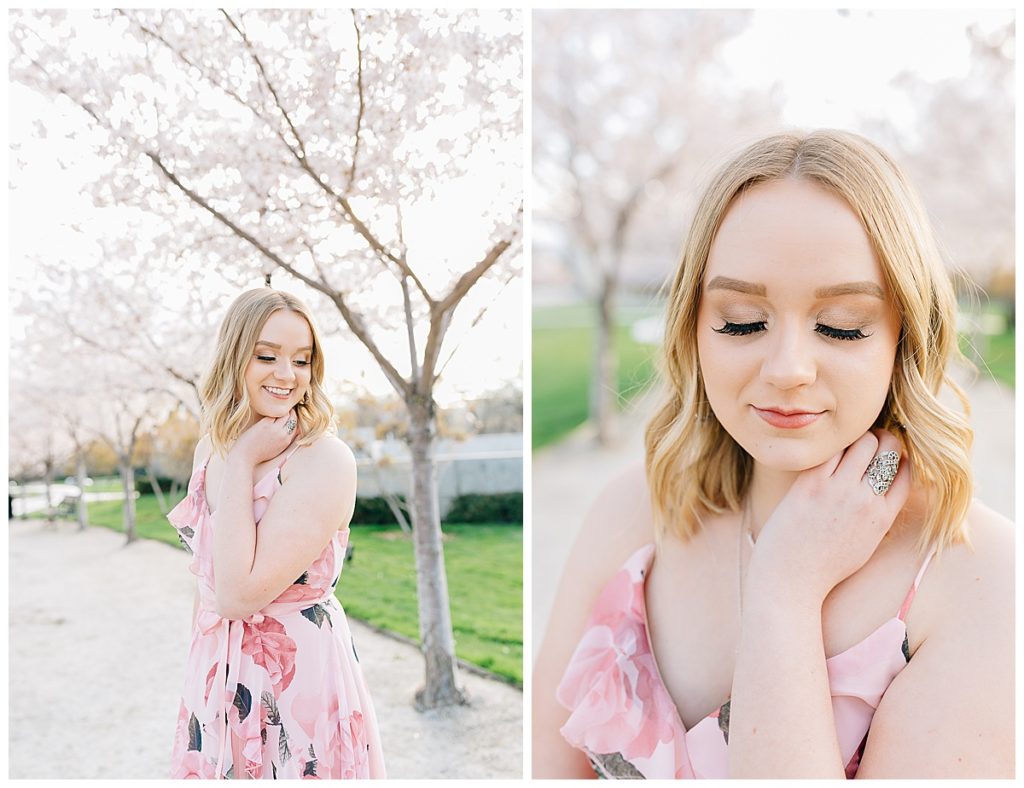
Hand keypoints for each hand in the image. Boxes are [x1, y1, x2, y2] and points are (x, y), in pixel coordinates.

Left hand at [229, 409, 299, 466]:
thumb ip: (283, 439)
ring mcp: (274, 429)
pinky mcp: (265, 424)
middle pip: (293, 418)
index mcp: (286, 441)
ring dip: (282, 411)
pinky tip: (267, 412)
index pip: (296, 426)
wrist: (244, 457)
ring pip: (285, 414)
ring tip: (276, 409)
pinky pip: (273, 414)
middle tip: (285, 409)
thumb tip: (287, 429)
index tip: (290, 415)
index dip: (293, 419)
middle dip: (291, 413)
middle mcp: (283, 435)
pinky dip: (271, 413)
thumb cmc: (257, 453)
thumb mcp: (276, 449)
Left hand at [749, 429, 911, 603]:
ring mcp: (839, 491)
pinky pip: (831, 450)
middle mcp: (866, 500)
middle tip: (867, 441)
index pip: (906, 472)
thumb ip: (877, 518)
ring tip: (845, 444)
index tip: (884, 456)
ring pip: (862, 442)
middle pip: (888, 449)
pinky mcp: (811, 484)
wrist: (791, 579)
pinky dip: (832, 446)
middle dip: (880, 440)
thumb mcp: (865, 545)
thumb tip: (881, 495)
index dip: (898, 458)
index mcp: (883, 517)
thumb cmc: (824, 566)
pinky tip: (825, 451)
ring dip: (856, 438)